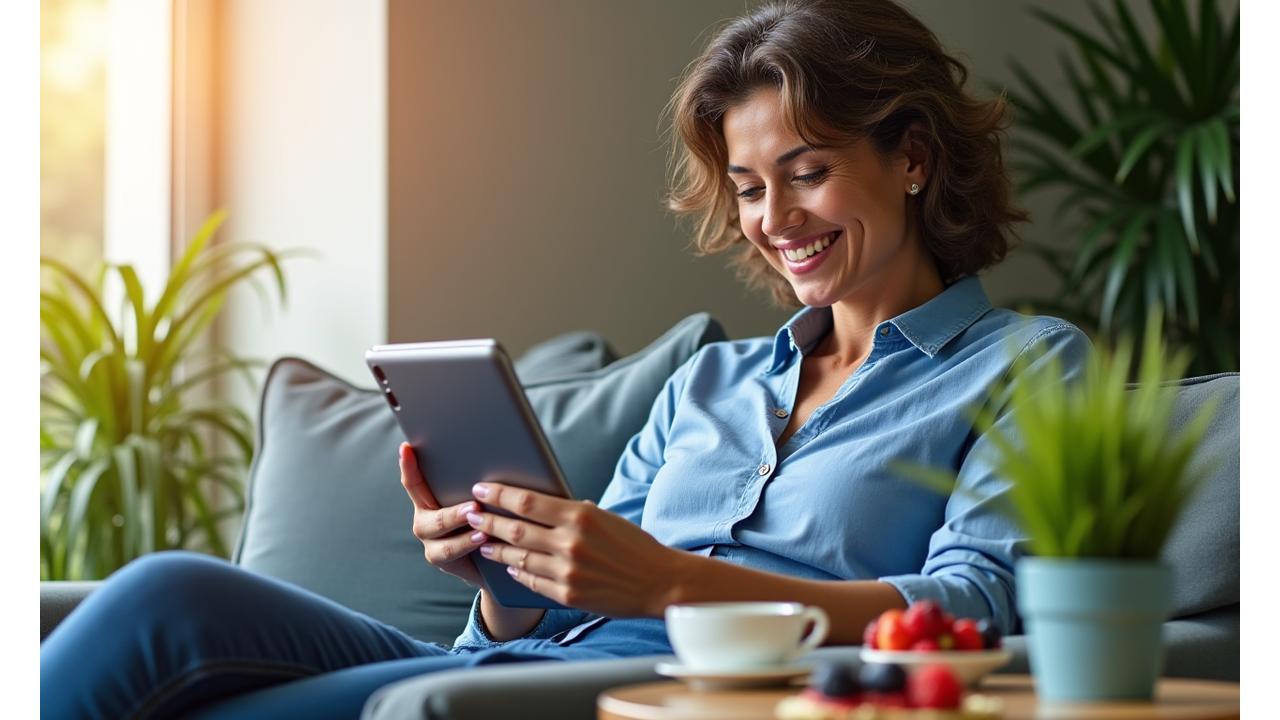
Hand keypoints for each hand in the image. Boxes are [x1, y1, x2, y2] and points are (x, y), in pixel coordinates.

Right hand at [399, 442, 487, 586]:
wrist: (485, 560)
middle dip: (449, 504)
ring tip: (480, 522)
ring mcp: (429, 539)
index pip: (415, 481)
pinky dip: (466, 543)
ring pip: (437, 529)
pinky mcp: (438, 557)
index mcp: (429, 499)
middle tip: (474, 504)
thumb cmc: (484, 522)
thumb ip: (477, 487)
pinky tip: (482, 538)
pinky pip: (449, 550)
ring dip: (458, 521)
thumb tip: (494, 460)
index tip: (406, 448)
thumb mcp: (479, 502)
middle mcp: (424, 518)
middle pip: (425, 506)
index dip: (408, 465)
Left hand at [464, 481, 683, 617]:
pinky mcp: (568, 594)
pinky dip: (518, 572)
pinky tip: (509, 565)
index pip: (527, 502)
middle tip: (470, 514)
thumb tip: (540, 506)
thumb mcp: (605, 518)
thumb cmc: (634, 545)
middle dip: (488, 521)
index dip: (499, 495)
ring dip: (497, 549)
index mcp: (581, 516)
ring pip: (519, 557)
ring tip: (484, 542)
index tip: (479, 488)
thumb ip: (573, 513)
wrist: (660, 581)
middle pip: (516, 529)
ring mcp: (568, 571)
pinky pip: (533, 581)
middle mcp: (571, 543)